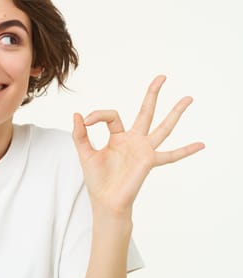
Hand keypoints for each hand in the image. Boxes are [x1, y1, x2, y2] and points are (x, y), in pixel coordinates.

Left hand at [72, 75, 203, 217]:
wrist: (105, 200)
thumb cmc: (97, 179)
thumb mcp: (85, 153)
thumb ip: (80, 134)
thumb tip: (77, 114)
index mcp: (118, 136)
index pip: (112, 115)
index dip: (97, 115)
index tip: (86, 121)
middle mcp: (133, 140)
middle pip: (146, 112)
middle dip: (153, 94)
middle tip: (162, 76)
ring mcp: (143, 150)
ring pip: (162, 127)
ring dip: (175, 112)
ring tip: (188, 98)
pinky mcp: (149, 161)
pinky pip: (171, 155)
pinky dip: (186, 150)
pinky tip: (201, 144)